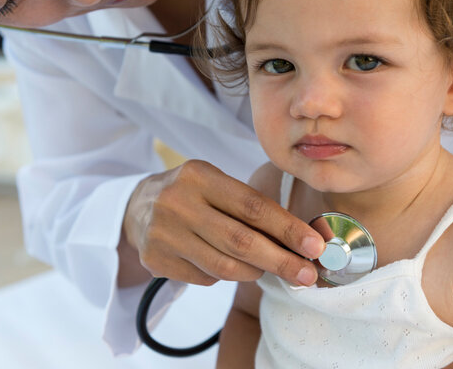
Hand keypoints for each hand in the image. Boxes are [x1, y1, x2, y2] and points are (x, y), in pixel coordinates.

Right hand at [121, 160, 324, 286]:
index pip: (252, 206)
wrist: (138, 205)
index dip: (287, 229)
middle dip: (281, 261)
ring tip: (269, 267)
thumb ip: (250, 207)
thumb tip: (298, 240)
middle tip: (307, 274)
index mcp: (199, 176)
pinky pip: (206, 278)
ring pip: (224, 267)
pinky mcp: (155, 260)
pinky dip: (226, 275)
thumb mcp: (216, 183)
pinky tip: (229, 264)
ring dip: (256, 271)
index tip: (314, 246)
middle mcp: (177, 203)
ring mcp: (163, 234)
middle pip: (240, 241)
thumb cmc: (192, 193)